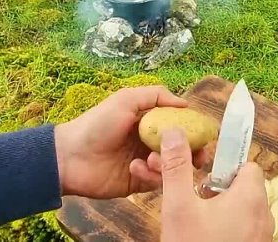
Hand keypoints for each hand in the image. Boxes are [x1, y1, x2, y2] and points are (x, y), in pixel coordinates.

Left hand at [54, 86, 207, 198]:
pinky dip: (152, 174)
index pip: (181, 126)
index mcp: (150, 122)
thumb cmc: (97, 124)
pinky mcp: (139, 183)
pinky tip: (136, 167)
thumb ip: (156, 95)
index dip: (195, 130)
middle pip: (182, 148)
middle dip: (193, 153)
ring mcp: (146, 163)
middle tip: (199, 157)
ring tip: (152, 159)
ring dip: (168, 162)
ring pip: (172, 166)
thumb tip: (185, 103)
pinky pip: (157, 181)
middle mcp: (151, 142)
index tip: (207, 136)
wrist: (70, 157)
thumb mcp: (126, 99)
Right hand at [159, 128, 273, 241]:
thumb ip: (177, 168)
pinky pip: (247, 228)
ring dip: (224, 210)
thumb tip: (174, 132)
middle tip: (197, 204)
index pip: (248, 166)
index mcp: (251, 197)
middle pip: (246, 188)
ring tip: (199, 222)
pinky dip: (231, 228)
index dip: (224, 169)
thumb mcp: (179, 207)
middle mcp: (265, 215)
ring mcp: (264, 235)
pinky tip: (208, 236)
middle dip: (221, 191)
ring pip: (245, 210)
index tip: (204, 180)